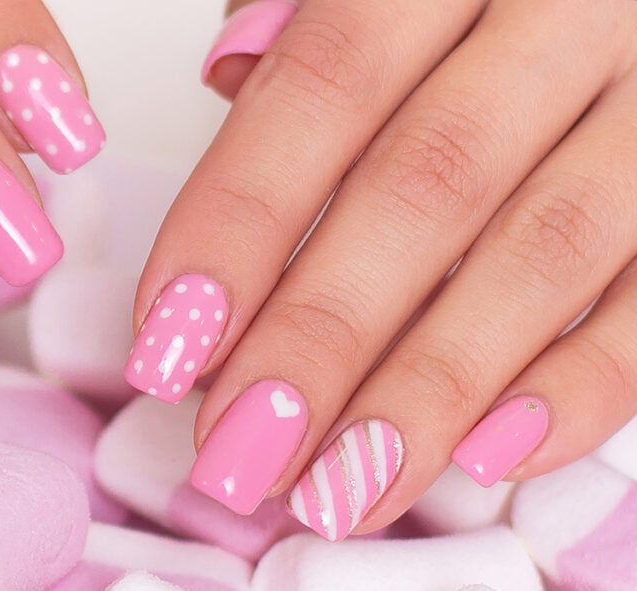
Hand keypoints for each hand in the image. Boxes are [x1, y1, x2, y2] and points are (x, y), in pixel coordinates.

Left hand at [126, 0, 636, 541]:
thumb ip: (309, 21)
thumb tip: (227, 87)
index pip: (324, 85)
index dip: (237, 221)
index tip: (171, 342)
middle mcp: (564, 11)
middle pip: (426, 185)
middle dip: (321, 335)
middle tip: (240, 447)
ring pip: (544, 250)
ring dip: (429, 390)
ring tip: (340, 488)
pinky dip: (584, 386)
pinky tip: (490, 457)